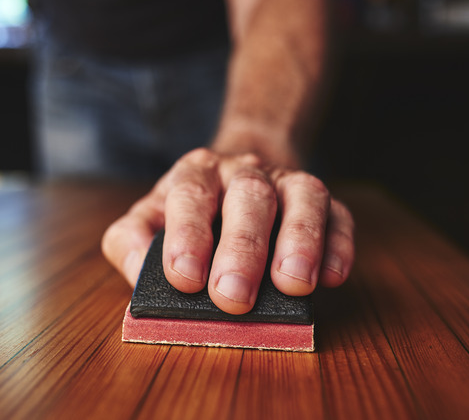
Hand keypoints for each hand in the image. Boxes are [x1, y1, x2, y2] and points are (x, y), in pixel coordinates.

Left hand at [102, 148, 353, 314]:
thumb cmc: (188, 210)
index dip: (188, 235)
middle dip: (242, 248)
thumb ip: (130, 241)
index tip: (185, 278)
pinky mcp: (325, 202)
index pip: (189, 196)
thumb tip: (138, 272)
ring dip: (299, 240)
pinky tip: (332, 276)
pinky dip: (338, 245)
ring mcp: (287, 182)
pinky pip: (338, 215)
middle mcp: (242, 171)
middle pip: (248, 197)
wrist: (235, 173)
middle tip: (233, 296)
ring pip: (301, 197)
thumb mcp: (148, 218)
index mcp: (195, 174)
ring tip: (292, 284)